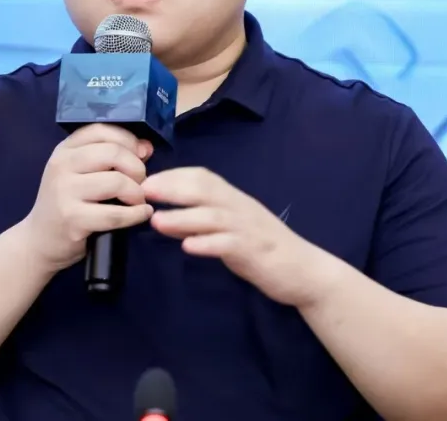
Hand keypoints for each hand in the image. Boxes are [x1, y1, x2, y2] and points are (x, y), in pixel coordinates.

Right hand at [22, 124, 153, 271]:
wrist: (39, 240)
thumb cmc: (67, 203)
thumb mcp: (80, 173)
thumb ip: (110, 157)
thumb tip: (146, 147)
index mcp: (64, 150)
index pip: (101, 130)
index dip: (128, 140)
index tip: (142, 154)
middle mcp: (61, 166)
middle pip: (113, 153)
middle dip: (137, 167)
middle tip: (141, 182)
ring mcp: (65, 192)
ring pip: (116, 182)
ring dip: (137, 192)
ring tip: (139, 200)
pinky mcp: (72, 219)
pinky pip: (115, 214)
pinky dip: (136, 214)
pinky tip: (142, 213)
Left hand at [144, 167, 329, 307]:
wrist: (303, 271)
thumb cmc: (262, 248)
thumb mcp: (231, 228)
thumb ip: (203, 221)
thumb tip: (166, 216)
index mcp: (234, 199)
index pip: (202, 177)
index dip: (174, 176)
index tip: (146, 180)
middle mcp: (240, 207)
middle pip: (204, 190)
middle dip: (172, 188)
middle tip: (143, 191)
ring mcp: (248, 228)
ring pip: (212, 216)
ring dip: (183, 217)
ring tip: (157, 221)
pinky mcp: (254, 251)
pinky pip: (228, 244)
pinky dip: (207, 244)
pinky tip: (188, 247)